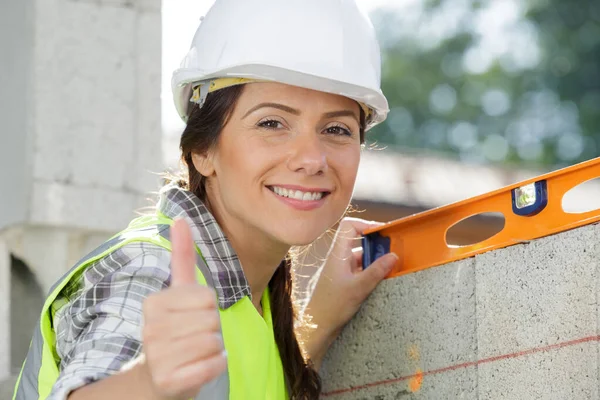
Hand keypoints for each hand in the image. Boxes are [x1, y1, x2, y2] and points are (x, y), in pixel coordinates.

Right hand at [141, 219, 226, 399]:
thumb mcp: (178, 292)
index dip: (208, 307)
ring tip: (193, 353)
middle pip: (212, 320)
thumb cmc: (176, 330)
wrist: (159, 378)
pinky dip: (215, 366)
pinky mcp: (169, 381)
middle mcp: (150, 329)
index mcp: (153, 303)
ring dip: (213, 349)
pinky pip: (214, 365)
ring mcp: (157, 356)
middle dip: (211, 329)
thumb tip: (180, 217)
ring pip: (214, 342)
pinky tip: (197, 368)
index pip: (207, 297)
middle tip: (192, 337)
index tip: (190, 316)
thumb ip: (182, 255)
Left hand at [301, 217, 397, 368]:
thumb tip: (393, 255)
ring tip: (391, 268)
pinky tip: (382, 280)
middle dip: (377, 245)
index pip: (349, 226)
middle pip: (359, 240)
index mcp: (338, 253)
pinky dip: (373, 271)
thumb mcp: (358, 288)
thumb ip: (376, 271)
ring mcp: (341, 269)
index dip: (366, 225)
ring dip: (377, 260)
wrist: (317, 327)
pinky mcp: (345, 281)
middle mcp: (339, 258)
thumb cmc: (332, 306)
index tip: (383, 234)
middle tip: (393, 253)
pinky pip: (361, 269)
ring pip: (362, 256)